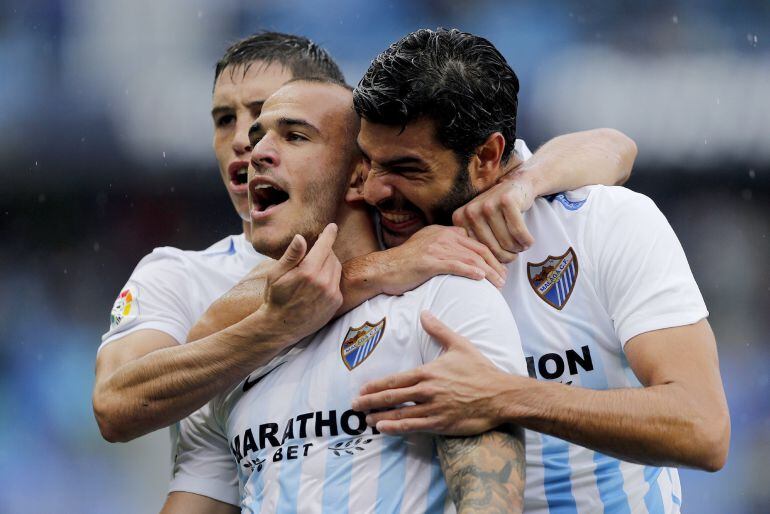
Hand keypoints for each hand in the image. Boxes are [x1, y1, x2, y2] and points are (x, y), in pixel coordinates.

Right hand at [260, 223, 342, 341]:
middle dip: (325, 250)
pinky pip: (338, 282)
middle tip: (313, 253)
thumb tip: (301, 237)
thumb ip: (291, 255)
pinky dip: (331, 277)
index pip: (324, 246)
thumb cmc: (275, 297)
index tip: (332, 226)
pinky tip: (318, 283)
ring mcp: (332, 293)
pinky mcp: (336, 302)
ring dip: (329, 263)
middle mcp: (323, 282)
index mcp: (308, 271)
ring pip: (336, 268)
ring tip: (314, 268)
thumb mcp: (276, 274)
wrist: (281, 326)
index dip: (329, 234)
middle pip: (332, 256)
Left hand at [352, 311, 509, 435]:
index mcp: (428, 372)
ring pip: (400, 414)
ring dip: (380, 417)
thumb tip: (424, 312)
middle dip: (370, 402)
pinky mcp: (442, 424)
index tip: (361, 389)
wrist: (501, 394)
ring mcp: (434, 408)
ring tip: (367, 420)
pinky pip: (414, 427)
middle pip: (392, 397)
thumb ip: (439, 330)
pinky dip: (397, 428)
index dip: (375, 385)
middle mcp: (428, 390)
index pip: (395, 379)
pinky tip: (384, 429)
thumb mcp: (459, 344)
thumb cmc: (480, 369)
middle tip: (355, 406)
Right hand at [377, 225, 506, 294]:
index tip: (499, 269)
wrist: (382, 270)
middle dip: (495, 265)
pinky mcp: (429, 261)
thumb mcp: (426, 249)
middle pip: (478, 249)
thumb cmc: (404, 265)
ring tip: (499, 284)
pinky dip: (471, 272)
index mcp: (442, 232)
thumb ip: (443, 248)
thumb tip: (462, 258)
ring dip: (488, 272)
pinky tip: (481, 279)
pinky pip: (456, 265)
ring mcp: (435, 248)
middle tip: (504, 279)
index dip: (491, 256)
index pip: (475, 242)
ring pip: (470, 259)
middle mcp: (442, 236)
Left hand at [452, 170, 535, 262]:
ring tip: (520, 246)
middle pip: (491, 249)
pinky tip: (528, 241)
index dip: (491, 260)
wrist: (515, 185)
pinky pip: (519, 232)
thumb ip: (474, 244)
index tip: (501, 262)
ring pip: (507, 243)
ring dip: (518, 249)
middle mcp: (471, 211)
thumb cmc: (497, 212)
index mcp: (460, 219)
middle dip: (507, 256)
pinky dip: (526, 240)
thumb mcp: (478, 225)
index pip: (475, 252)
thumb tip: (481, 274)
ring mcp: (488, 205)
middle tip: (514, 254)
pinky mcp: (506, 201)